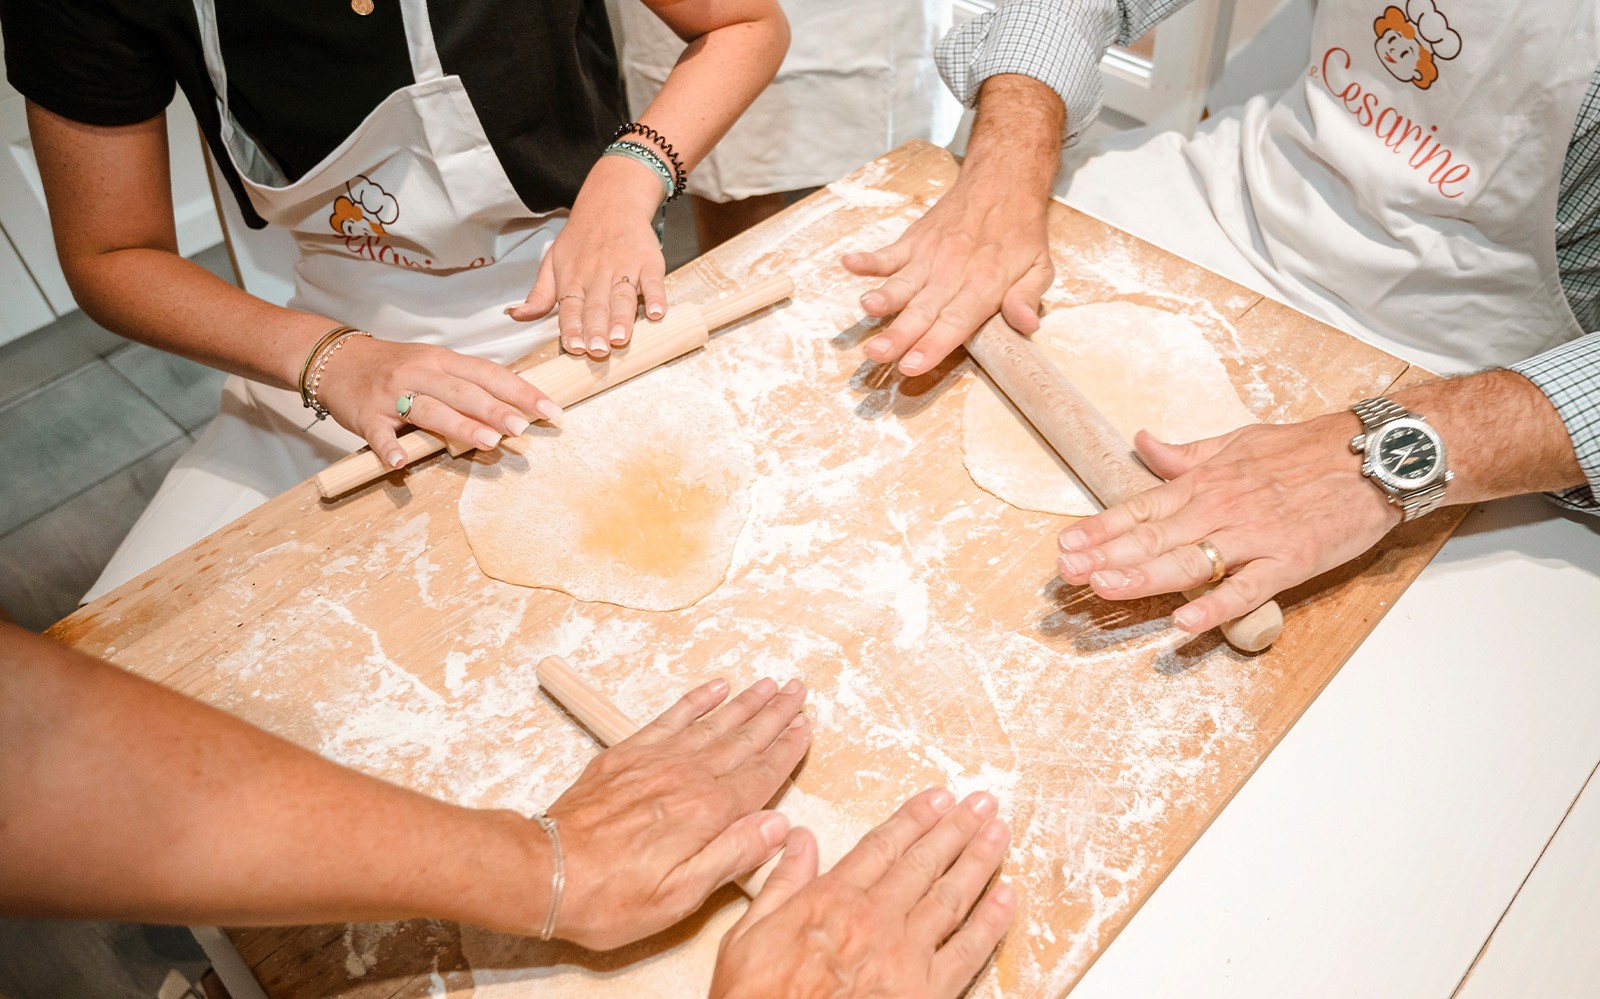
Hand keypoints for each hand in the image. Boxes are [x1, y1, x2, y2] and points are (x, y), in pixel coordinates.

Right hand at [316, 335, 561, 468]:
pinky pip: (379, 434)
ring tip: (488, 443)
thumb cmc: (395, 365)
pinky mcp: (366, 415)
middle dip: (496, 410)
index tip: (550, 411)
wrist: (335, 357)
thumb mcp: (434, 364)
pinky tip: (402, 462)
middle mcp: (420, 372)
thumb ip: (468, 384)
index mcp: (442, 360)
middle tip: (523, 429)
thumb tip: (515, 407)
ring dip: (460, 426)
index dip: (521, 391)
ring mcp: (392, 394)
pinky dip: (389, 448)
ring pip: (430, 409)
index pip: (489, 374)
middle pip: (464, 391)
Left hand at [507, 156, 667, 358]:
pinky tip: (658, 313)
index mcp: (573, 278)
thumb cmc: (582, 238)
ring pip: (622, 297)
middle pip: (596, 307)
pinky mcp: (648, 262)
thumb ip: (539, 295)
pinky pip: (652, 282)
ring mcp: (624, 268)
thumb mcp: (552, 262)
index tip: (574, 347)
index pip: (569, 308)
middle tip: (598, 350)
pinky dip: (656, 297)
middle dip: (596, 329)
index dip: (572, 328)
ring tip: (621, 338)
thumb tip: (516, 315)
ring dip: (622, 318)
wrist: (611, 201)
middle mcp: (597, 275)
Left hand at [544, 676, 811, 949]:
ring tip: (769, 684)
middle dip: (774, 714)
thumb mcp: (680, 896)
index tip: (807, 726)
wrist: (546, 872)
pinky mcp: (628, 755)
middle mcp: (687, 778)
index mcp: (707, 813)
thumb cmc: (612, 896)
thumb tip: (779, 825)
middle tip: (798, 689)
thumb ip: (732, 856)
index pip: (760, 774)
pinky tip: (715, 688)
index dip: (786, 750)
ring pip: (713, 724)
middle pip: (743, 740)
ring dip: (744, 703)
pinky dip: (696, 701)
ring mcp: (656, 761)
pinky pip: (671, 718)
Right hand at [709, 789, 1015, 998]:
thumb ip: (780, 884)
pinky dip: (992, 921)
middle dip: (957, 828)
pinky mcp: (926, 993)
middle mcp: (875, 919)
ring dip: (979, 860)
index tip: (938, 798)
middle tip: (983, 803)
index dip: (915, 818)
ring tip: (999, 833)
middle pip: (925, 862)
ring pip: (952, 896)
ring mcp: (905, 956)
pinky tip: (1007, 896)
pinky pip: (969, 950)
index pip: (883, 846)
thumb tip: (798, 838)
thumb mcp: (747, 936)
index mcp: (832, 900)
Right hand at [842, 174, 1053, 376]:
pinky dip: (867, 260)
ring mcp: (930, 256)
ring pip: (902, 284)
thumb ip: (1027, 297)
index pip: (956, 322)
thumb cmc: (1020, 232)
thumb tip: (1027, 325)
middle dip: (898, 334)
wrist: (1003, 182)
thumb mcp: (1040, 267)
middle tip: (877, 354)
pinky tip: (848, 263)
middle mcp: (953, 272)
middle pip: (922, 310)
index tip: (911, 366)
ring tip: (865, 311)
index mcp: (985, 284)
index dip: (932, 345)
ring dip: (882, 299)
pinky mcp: (914, 242)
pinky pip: (888, 253)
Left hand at [1055, 414, 1400, 633]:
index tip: (1065, 545)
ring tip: (1106, 589)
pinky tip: (1185, 622)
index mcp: (1206, 483)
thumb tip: (1144, 444)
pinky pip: (1248, 588)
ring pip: (1191, 561)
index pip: (1141, 507)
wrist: (1375, 455)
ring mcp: (1255, 536)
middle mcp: (1222, 508)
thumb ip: (1188, 454)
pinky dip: (1217, 605)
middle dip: (1106, 556)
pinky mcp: (1290, 560)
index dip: (1100, 528)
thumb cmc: (1306, 450)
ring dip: (1145, 576)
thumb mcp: (1238, 441)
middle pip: (1154, 537)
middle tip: (1067, 574)